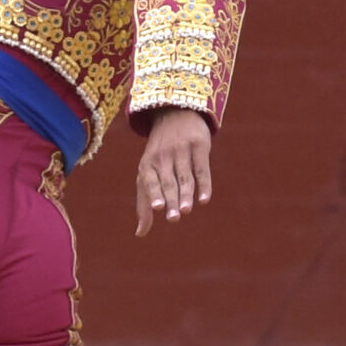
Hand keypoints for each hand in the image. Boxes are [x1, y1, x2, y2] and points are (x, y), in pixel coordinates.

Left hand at [134, 109, 212, 237]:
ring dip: (186, 194)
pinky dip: (204, 184)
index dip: (154, 194)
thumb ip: (144, 202)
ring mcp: (181, 149)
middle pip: (168, 182)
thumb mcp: (147, 172)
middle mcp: (162, 156)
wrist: (175, 112)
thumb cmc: (159, 152)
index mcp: (147, 164)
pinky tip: (204, 199)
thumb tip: (140, 233)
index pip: (150, 181)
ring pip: (184, 177)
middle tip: (174, 218)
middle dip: (171, 199)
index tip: (158, 208)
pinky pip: (202, 168)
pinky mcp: (199, 145)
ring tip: (187, 210)